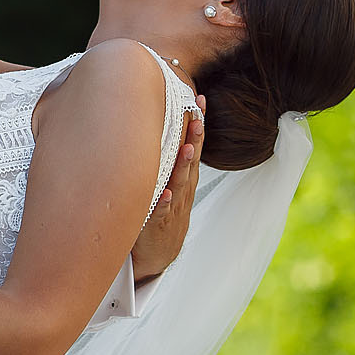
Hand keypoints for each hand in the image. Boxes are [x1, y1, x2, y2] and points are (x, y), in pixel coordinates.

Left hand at [133, 97, 204, 282]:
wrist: (157, 254)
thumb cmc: (159, 211)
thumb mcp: (164, 181)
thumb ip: (163, 157)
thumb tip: (155, 124)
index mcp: (183, 177)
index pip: (192, 146)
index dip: (197, 124)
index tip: (199, 100)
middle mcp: (181, 189)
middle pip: (190, 160)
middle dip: (194, 138)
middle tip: (197, 116)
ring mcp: (172, 206)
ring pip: (179, 183)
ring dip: (183, 166)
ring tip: (186, 149)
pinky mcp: (158, 224)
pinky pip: (162, 212)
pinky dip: (164, 203)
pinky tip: (165, 194)